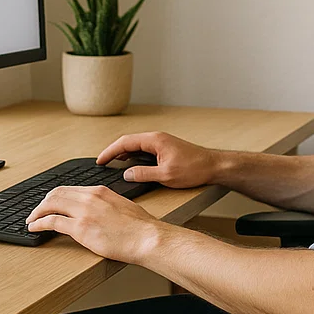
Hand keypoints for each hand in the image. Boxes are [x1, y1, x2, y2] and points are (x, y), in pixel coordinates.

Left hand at [25, 185, 161, 263]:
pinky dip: (39, 224)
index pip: (70, 189)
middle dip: (43, 203)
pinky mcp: (80, 228)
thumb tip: (100, 213)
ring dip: (37, 212)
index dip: (55, 196)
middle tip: (37, 212)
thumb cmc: (141, 227)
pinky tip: (35, 228)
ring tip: (31, 220)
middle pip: (56, 194)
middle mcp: (90, 197)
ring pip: (50, 205)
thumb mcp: (123, 206)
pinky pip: (51, 222)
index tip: (50, 203)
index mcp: (100, 191)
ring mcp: (84, 212)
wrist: (147, 238)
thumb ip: (107, 205)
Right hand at [95, 131, 218, 187]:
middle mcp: (157, 138)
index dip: (110, 151)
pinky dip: (133, 155)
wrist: (213, 166)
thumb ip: (143, 174)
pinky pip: (144, 149)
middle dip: (113, 152)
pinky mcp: (165, 149)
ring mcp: (161, 142)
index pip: (125, 142)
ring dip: (123, 153)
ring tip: (112, 164)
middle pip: (128, 141)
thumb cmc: (194, 168)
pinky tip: (130, 164)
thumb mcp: (166, 175)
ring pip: (136, 145)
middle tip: (102, 163)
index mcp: (154, 140)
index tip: (100, 160)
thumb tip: (126, 174)